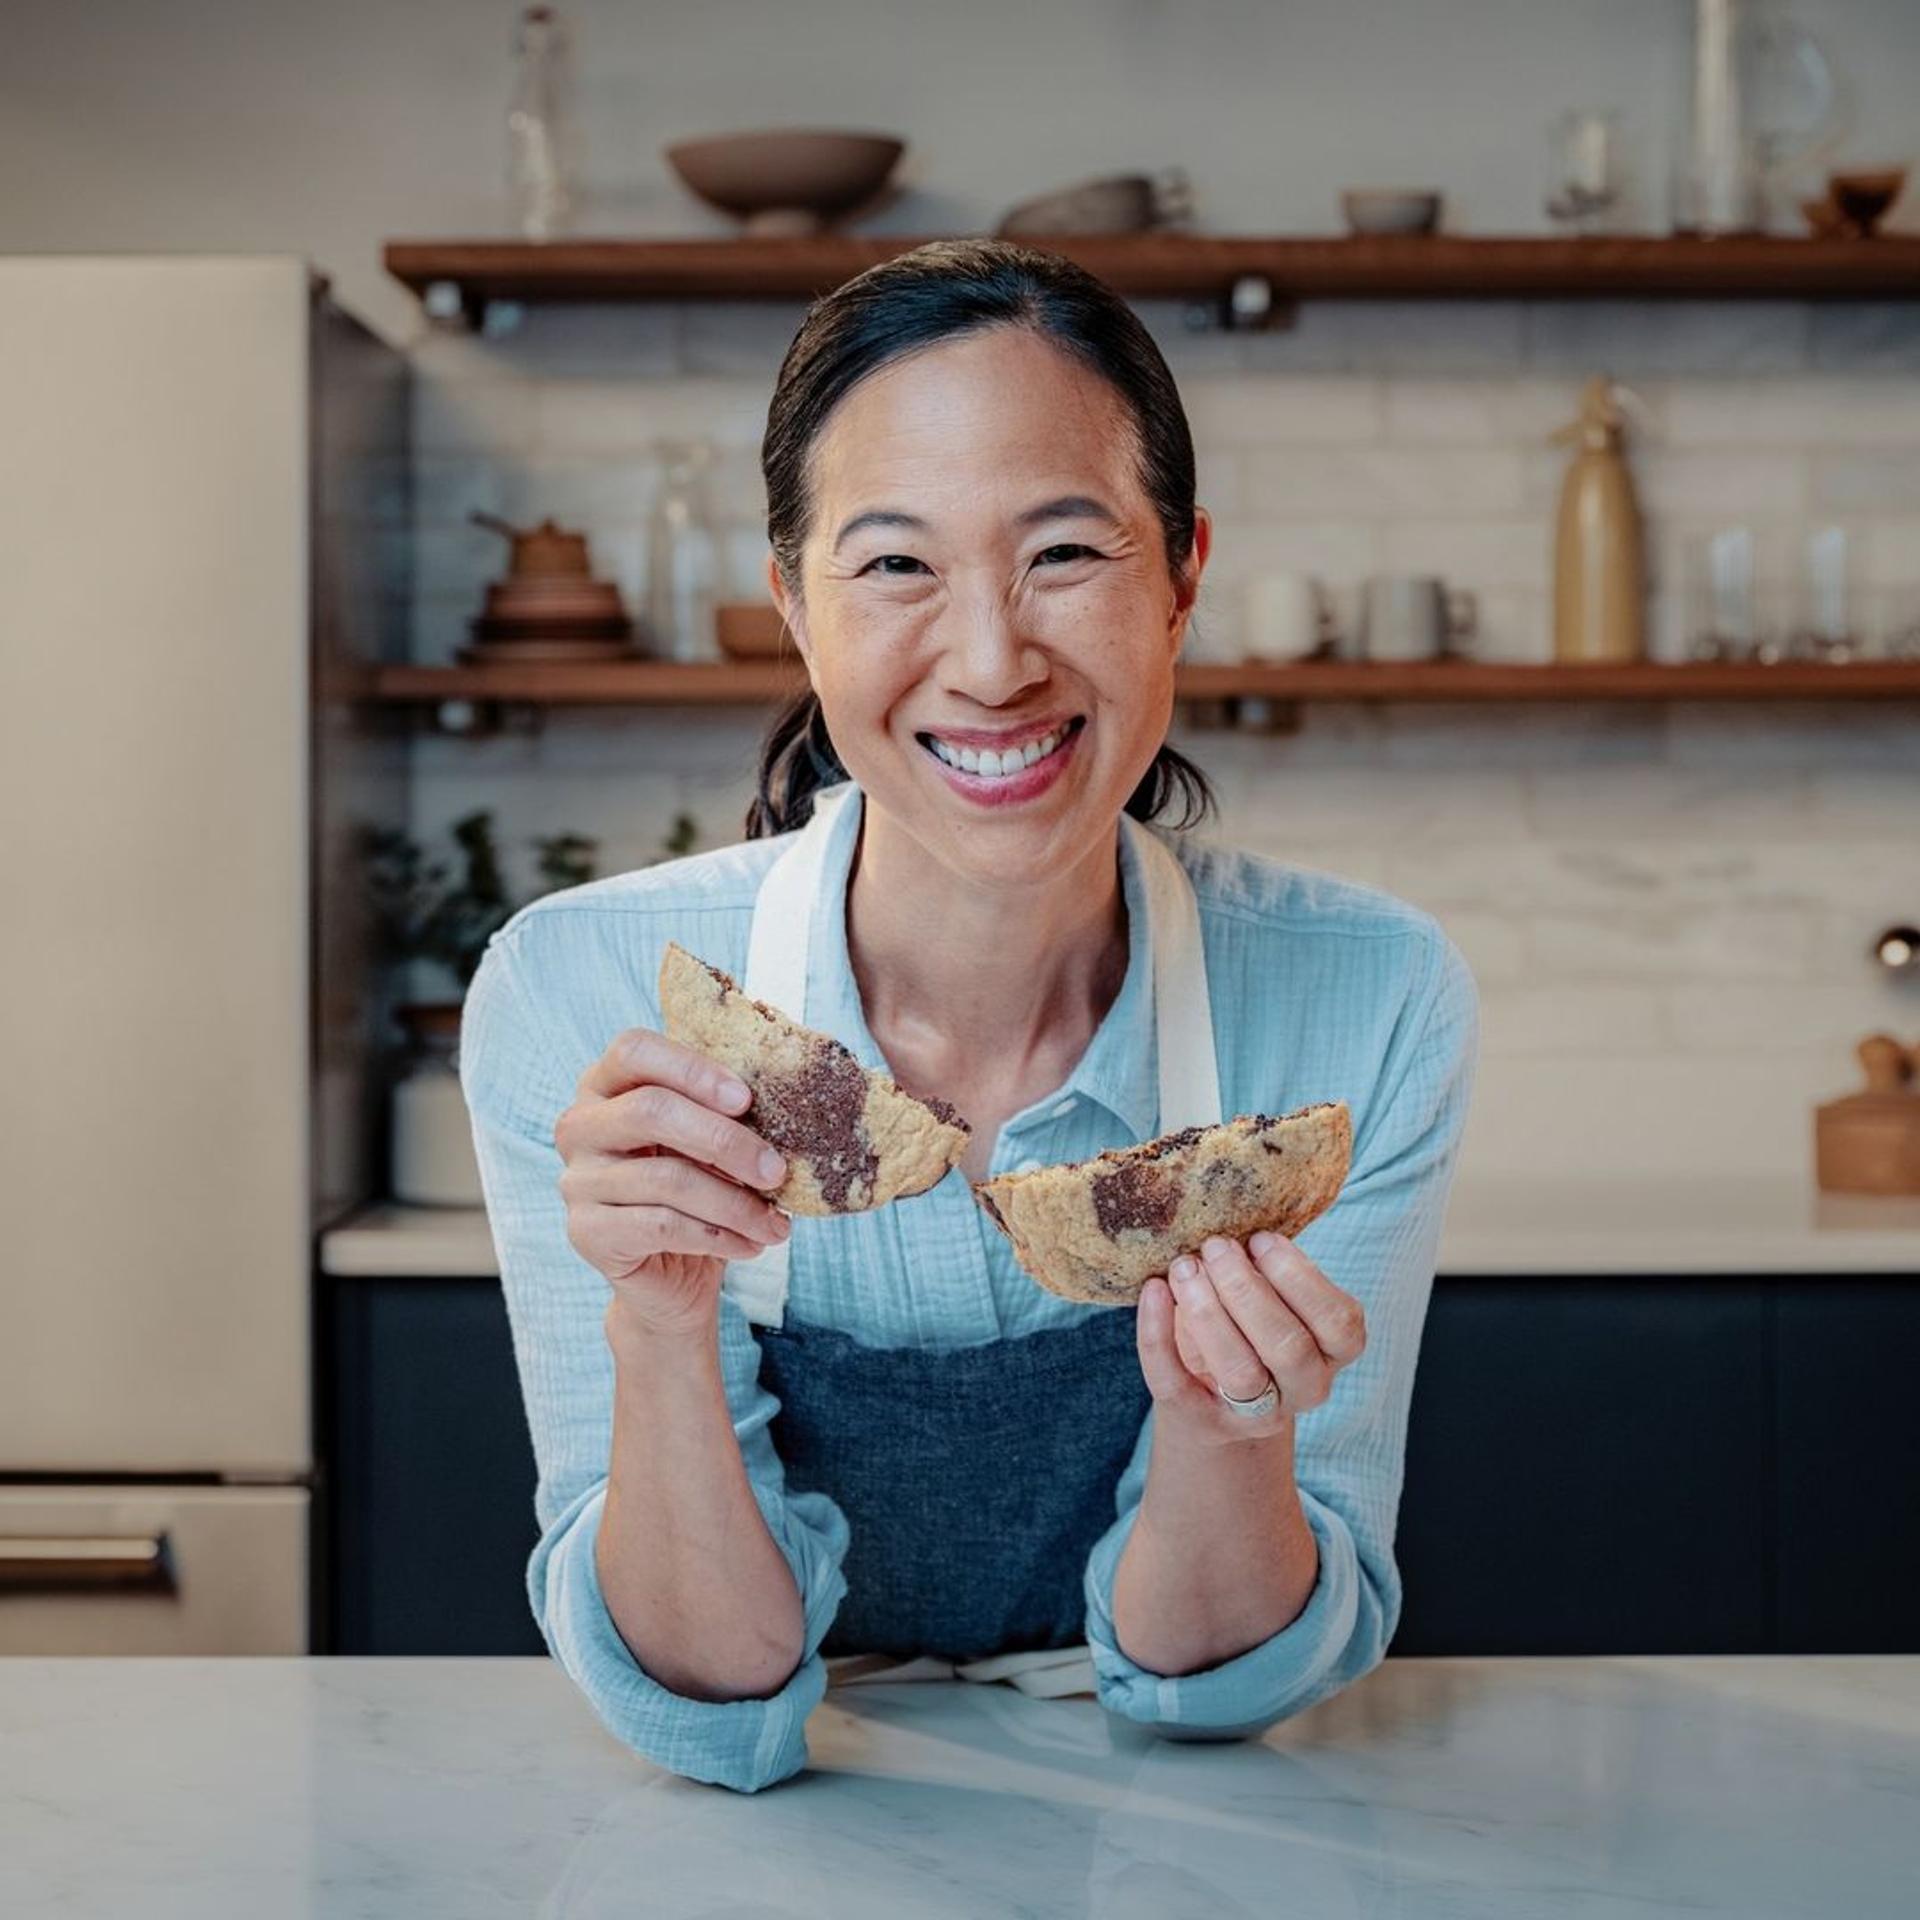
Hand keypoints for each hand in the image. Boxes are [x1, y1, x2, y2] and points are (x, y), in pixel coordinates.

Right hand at [555, 1027, 791, 1339]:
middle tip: (776, 1171)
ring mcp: (577, 1180)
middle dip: (725, 1140)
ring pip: (666, 1178)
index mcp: (606, 1085)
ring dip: (735, 1203)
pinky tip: (749, 1244)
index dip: (692, 1069)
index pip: (634, 1050)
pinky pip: (661, 1226)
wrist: (672, 1273)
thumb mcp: (711, 1143)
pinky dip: (717, 1236)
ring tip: (775, 1224)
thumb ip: (727, 1115)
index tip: (746, 1099)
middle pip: (650, 1110)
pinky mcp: (586, 1232)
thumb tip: (785, 1104)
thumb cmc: (699, 1191)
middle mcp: (580, 1126)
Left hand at [1134, 1231, 1365, 1445]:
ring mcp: (1255, 1414)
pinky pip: (1175, 1382)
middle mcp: (1305, 1388)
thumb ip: (1267, 1268)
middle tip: (1214, 1246)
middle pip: (1288, 1346)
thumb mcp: (1273, 1296)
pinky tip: (1153, 1291)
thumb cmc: (1249, 1325)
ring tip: (1184, 1267)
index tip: (1259, 1238)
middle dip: (1246, 1288)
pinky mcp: (1202, 1420)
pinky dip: (1157, 1334)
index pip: (1338, 1322)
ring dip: (1208, 1310)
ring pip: (1240, 1371)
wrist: (1213, 1399)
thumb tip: (1236, 1218)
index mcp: (1333, 1351)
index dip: (1299, 1276)